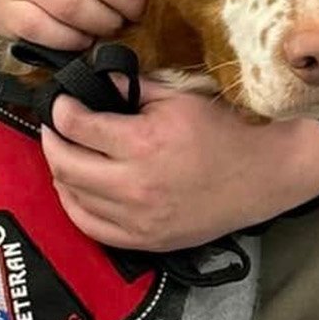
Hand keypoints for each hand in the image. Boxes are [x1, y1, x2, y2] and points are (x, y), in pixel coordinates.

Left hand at [41, 82, 318, 251]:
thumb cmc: (224, 128)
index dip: (62, 109)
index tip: (62, 100)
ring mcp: (139, 220)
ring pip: (73, 198)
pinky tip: (75, 187)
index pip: (78, 126)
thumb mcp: (178, 97)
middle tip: (55, 124)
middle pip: (65, 164)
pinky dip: (74, 205)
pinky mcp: (146, 241)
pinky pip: (91, 227)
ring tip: (65, 151)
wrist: (265, 174)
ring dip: (60, 171)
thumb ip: (132, 88)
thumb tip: (94, 78)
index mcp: (143, 143)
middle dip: (52, 139)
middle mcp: (135, 186)